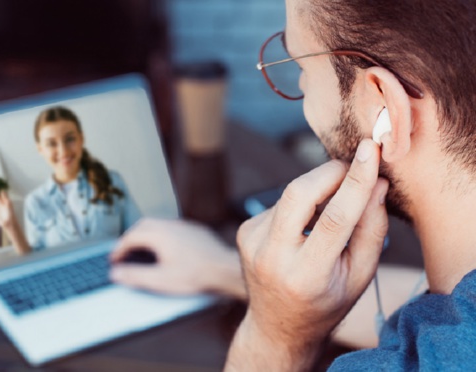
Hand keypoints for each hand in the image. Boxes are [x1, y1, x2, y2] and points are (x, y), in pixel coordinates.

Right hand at [110, 218, 244, 297]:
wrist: (225, 269)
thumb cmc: (196, 275)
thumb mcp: (160, 280)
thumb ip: (135, 276)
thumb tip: (116, 273)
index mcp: (158, 234)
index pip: (130, 237)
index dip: (119, 249)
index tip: (114, 259)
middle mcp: (170, 225)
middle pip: (142, 226)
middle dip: (130, 237)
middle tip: (124, 251)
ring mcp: (184, 226)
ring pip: (158, 224)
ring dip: (146, 234)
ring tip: (142, 249)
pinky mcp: (195, 230)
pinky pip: (172, 227)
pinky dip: (161, 235)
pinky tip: (165, 248)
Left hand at [226, 139, 388, 370]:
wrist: (277, 325)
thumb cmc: (326, 302)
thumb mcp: (360, 276)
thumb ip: (372, 230)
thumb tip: (378, 183)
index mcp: (307, 276)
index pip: (334, 218)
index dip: (355, 181)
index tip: (371, 151)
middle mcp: (272, 257)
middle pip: (298, 193)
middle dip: (331, 171)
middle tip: (356, 165)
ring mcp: (252, 243)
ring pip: (289, 194)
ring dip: (318, 189)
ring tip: (332, 208)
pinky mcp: (245, 231)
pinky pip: (280, 203)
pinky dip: (301, 203)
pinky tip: (306, 223)